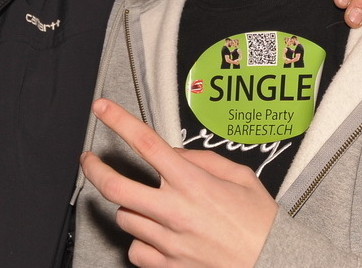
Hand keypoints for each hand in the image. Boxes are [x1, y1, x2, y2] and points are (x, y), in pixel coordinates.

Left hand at [81, 98, 276, 267]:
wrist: (272, 264)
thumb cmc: (260, 222)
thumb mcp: (240, 177)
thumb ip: (202, 159)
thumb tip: (173, 152)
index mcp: (192, 182)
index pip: (146, 143)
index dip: (118, 121)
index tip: (102, 108)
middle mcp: (175, 210)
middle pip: (115, 186)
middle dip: (94, 169)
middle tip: (89, 161)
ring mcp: (168, 241)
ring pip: (125, 218)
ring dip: (130, 208)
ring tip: (149, 206)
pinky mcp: (168, 266)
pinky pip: (135, 250)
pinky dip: (140, 242)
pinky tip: (155, 237)